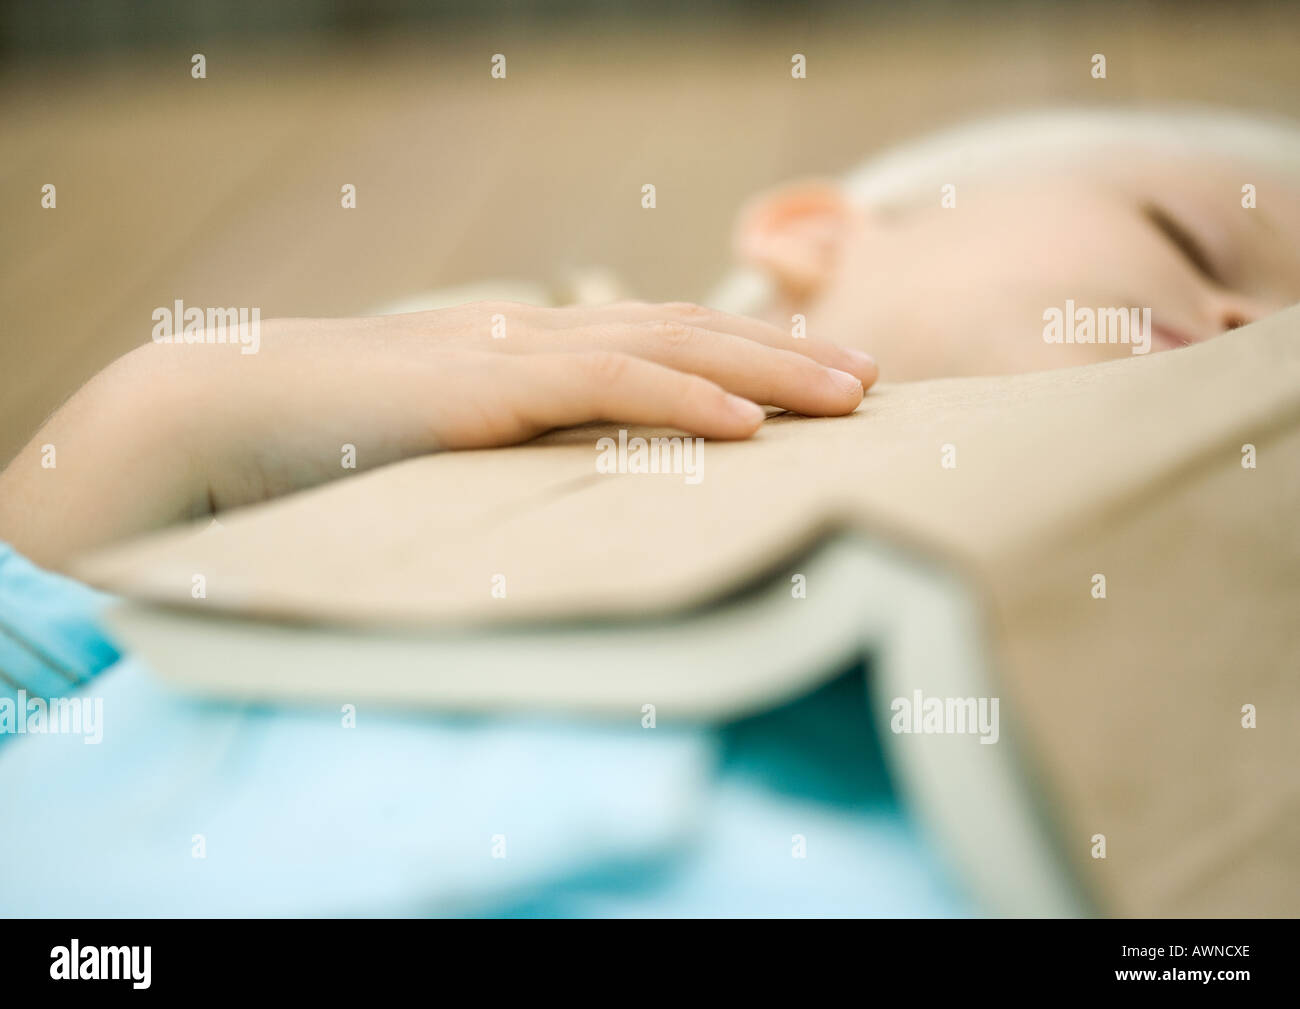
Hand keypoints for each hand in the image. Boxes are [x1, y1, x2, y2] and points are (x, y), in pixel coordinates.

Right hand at [0, 301, 876, 563]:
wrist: (224, 415)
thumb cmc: (330, 442)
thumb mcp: (447, 446)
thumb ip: (515, 455)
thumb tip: (573, 495)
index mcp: (530, 350)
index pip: (661, 340)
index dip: (746, 354)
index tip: (821, 381)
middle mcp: (536, 336)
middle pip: (687, 331)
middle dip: (787, 354)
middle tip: (874, 378)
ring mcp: (513, 353)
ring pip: (667, 344)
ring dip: (766, 368)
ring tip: (852, 392)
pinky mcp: (484, 386)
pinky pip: (603, 384)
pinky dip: (682, 396)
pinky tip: (748, 422)